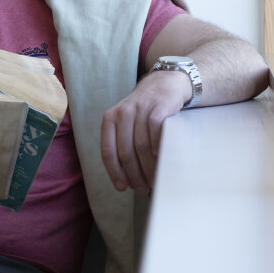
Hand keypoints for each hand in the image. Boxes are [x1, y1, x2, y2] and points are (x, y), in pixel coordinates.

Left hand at [100, 70, 189, 193]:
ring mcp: (141, 109)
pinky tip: (160, 158)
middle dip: (134, 175)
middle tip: (142, 188)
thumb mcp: (128, 122)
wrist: (166, 84)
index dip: (114, 172)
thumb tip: (127, 179)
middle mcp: (123, 113)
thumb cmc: (146, 111)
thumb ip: (123, 143)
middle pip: (125, 152)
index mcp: (110, 119)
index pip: (108, 151)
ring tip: (154, 180)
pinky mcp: (159, 106)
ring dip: (148, 167)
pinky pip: (155, 131)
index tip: (122, 187)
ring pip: (141, 145)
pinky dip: (157, 147)